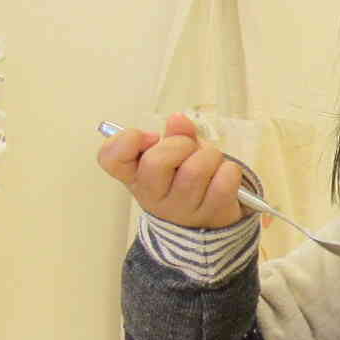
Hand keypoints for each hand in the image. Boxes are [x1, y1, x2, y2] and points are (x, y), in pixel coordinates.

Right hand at [97, 113, 245, 229]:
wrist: (207, 220)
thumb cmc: (185, 180)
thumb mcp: (174, 155)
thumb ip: (175, 135)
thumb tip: (178, 119)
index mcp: (135, 177)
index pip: (110, 158)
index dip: (127, 140)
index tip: (150, 137)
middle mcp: (152, 196)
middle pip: (156, 161)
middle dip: (180, 144)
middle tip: (189, 149)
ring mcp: (181, 209)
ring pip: (195, 169)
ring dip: (210, 155)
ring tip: (210, 162)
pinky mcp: (212, 214)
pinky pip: (224, 180)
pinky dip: (229, 170)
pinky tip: (223, 175)